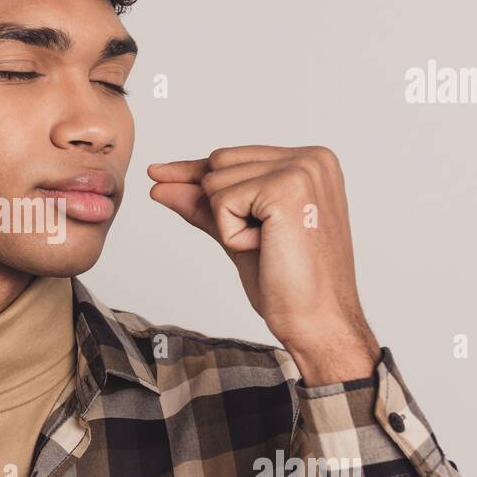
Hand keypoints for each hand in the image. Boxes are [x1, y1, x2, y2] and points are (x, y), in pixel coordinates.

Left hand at [147, 145, 380, 385]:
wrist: (318, 319)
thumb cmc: (288, 283)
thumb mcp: (238, 233)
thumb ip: (204, 205)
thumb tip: (160, 184)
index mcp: (309, 162)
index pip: (232, 156)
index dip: (195, 174)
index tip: (158, 174)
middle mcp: (310, 158)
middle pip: (218, 162)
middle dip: (221, 207)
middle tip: (266, 241)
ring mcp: (301, 169)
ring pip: (215, 182)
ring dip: (229, 224)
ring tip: (271, 246)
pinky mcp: (286, 188)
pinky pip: (221, 202)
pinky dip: (232, 234)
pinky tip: (267, 247)